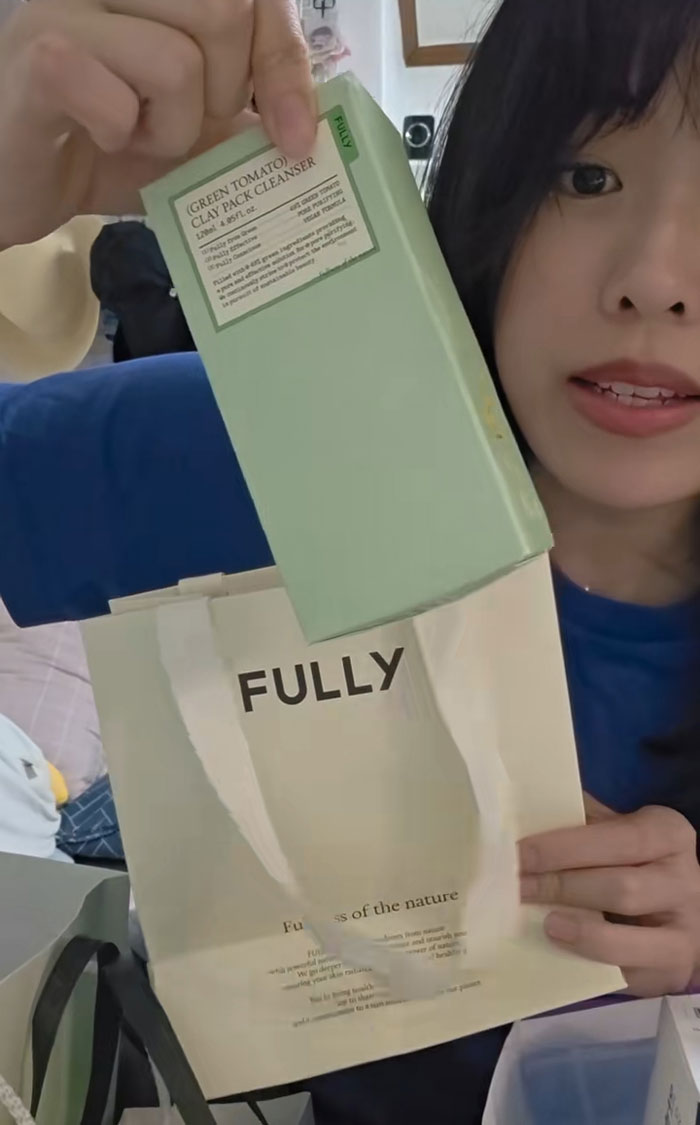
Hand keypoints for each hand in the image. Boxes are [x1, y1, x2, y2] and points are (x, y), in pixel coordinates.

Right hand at [0, 0, 314, 246]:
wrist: (16, 181)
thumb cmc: (101, 146)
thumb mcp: (190, 126)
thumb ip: (244, 109)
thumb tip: (310, 122)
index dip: (284, 60)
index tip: (295, 136)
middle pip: (225, 10)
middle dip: (225, 95)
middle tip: (185, 127)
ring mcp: (69, 6)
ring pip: (179, 60)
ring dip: (173, 128)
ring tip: (136, 136)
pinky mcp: (43, 57)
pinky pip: (122, 100)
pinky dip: (123, 139)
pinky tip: (96, 139)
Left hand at [520, 796, 699, 996]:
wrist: (679, 909)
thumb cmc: (633, 861)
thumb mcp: (616, 831)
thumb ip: (580, 820)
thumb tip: (522, 811)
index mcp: (667, 835)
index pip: (619, 838)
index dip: (565, 847)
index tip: (520, 853)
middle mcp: (683, 881)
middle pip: (620, 888)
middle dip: (562, 888)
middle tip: (517, 888)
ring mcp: (683, 932)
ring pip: (628, 938)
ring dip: (580, 932)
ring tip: (545, 923)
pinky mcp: (671, 972)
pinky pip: (627, 975)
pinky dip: (590, 964)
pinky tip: (563, 951)